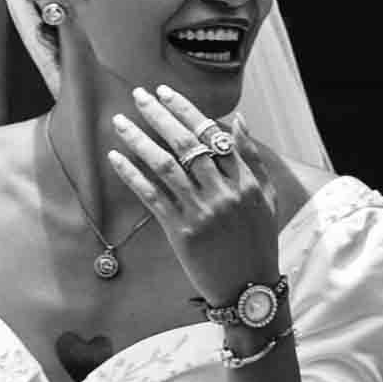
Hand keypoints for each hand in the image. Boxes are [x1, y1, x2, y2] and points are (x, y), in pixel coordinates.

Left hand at [102, 84, 283, 302]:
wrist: (249, 288)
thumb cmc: (258, 242)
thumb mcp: (267, 197)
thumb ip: (253, 158)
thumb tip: (237, 119)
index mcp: (246, 181)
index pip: (213, 134)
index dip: (187, 110)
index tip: (166, 93)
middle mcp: (224, 192)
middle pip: (187, 144)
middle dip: (160, 115)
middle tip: (139, 95)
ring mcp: (201, 211)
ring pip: (165, 166)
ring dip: (139, 140)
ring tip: (120, 122)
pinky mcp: (181, 231)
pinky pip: (152, 196)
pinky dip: (133, 175)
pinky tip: (116, 158)